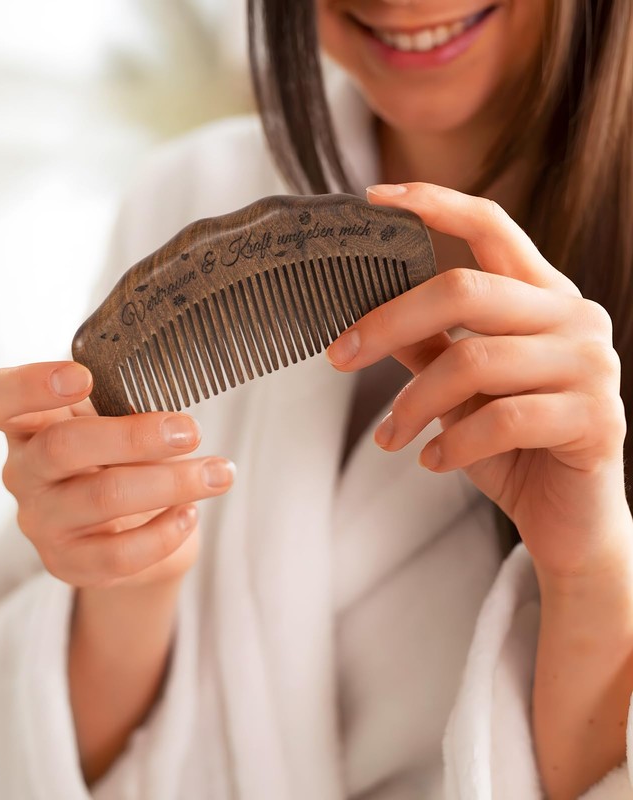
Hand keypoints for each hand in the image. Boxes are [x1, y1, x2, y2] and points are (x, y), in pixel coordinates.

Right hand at [0, 361, 235, 587]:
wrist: (126, 529)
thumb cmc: (119, 457)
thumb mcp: (114, 420)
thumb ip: (123, 403)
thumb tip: (171, 395)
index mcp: (28, 422)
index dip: (30, 384)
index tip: (83, 376)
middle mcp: (23, 471)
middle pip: (61, 447)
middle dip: (134, 437)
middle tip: (191, 431)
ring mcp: (41, 520)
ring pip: (101, 498)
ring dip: (171, 482)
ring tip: (219, 473)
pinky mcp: (69, 563)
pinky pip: (117, 554)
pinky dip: (163, 532)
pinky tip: (191, 513)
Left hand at [326, 182, 630, 582]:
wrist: (566, 518)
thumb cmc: (509, 445)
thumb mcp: (458, 387)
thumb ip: (426, 344)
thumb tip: (363, 315)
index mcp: (541, 296)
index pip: (491, 227)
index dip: (434, 204)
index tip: (374, 198)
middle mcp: (573, 317)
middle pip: (465, 289)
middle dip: (388, 322)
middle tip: (339, 355)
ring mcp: (591, 365)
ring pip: (474, 360)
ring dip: (413, 404)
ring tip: (390, 437)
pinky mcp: (596, 418)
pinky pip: (502, 420)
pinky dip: (452, 444)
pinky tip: (432, 461)